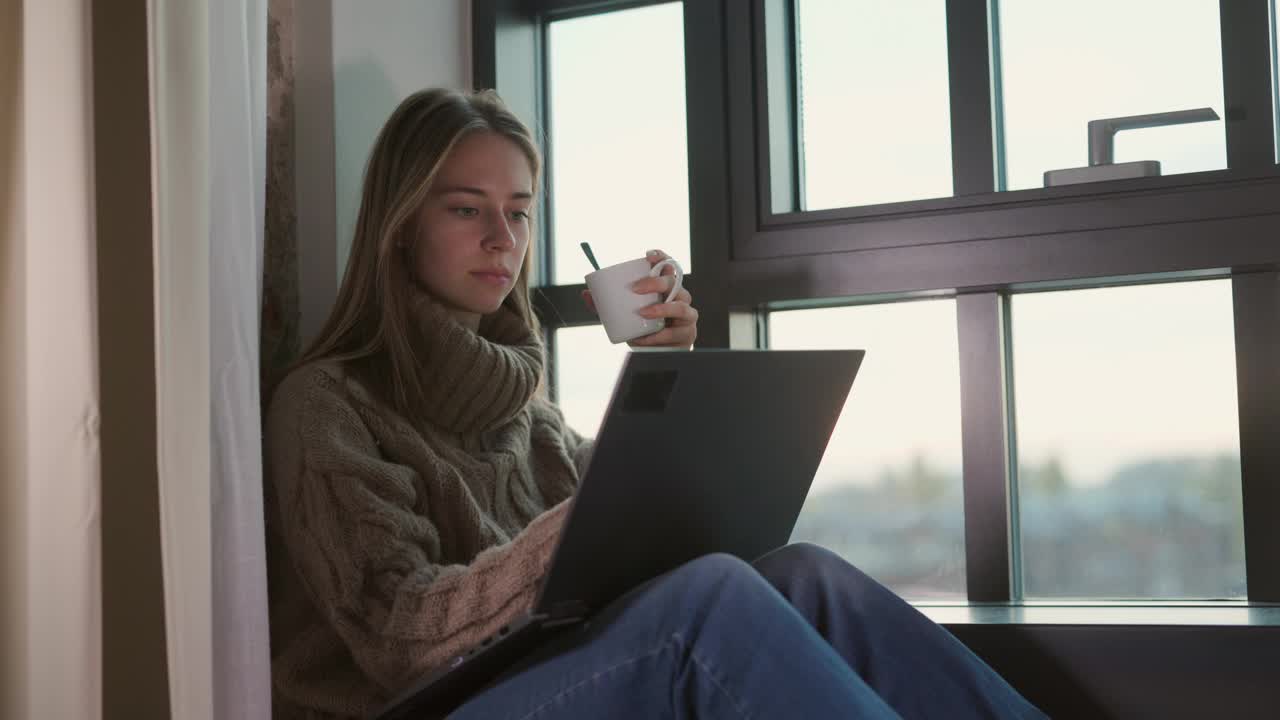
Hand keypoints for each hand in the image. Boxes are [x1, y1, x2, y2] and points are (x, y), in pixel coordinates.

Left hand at [581, 249, 697, 349]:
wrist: (657, 353)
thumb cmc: (643, 328)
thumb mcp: (623, 315)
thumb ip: (605, 306)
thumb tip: (585, 294)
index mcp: (665, 288)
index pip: (667, 266)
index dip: (661, 257)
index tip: (647, 255)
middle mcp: (679, 297)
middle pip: (673, 282)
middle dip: (655, 282)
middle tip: (636, 289)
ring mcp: (686, 315)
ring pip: (680, 306)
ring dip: (662, 308)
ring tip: (643, 313)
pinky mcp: (687, 333)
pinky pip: (676, 332)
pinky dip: (659, 336)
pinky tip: (645, 338)